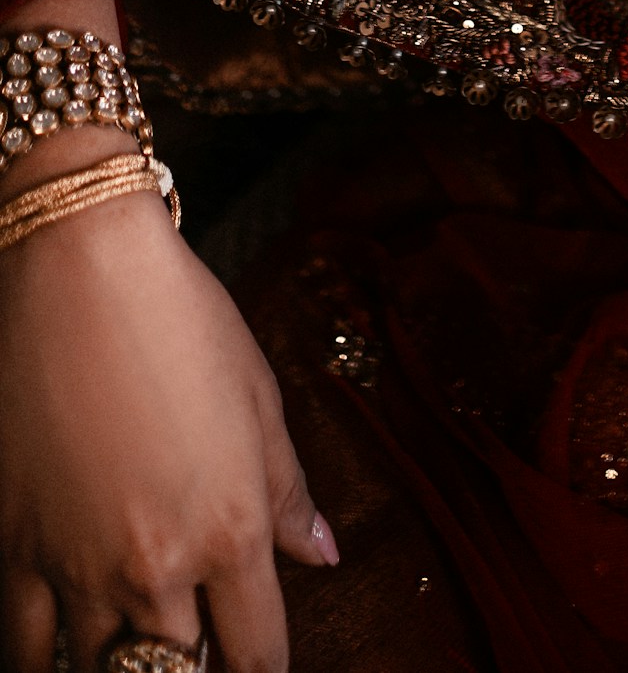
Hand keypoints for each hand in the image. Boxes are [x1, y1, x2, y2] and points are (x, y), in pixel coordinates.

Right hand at [0, 179, 335, 672]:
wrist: (82, 268)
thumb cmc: (181, 319)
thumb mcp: (258, 396)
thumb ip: (290, 490)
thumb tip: (323, 555)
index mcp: (231, 529)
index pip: (257, 656)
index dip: (262, 672)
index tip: (258, 665)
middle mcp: (157, 566)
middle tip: (198, 651)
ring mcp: (79, 567)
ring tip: (137, 655)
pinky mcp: (16, 549)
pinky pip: (25, 652)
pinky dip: (45, 667)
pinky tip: (65, 658)